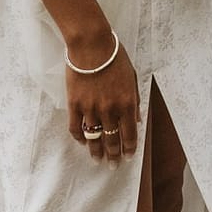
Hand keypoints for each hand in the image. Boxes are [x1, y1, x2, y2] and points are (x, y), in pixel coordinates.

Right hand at [66, 34, 139, 163]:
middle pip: (112, 139)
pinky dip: (79, 137)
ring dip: (96, 151)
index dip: (129, 148)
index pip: (129, 133)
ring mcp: (91, 108)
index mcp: (127, 102)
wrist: (92, 45)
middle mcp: (110, 109)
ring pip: (93, 138)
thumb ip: (135, 100)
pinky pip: (75, 127)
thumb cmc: (115, 58)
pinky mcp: (74, 105)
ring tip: (97, 160)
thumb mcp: (132, 77)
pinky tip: (83, 142)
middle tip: (113, 165)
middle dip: (113, 155)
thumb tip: (137, 120)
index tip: (128, 157)